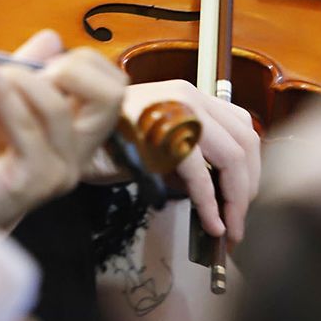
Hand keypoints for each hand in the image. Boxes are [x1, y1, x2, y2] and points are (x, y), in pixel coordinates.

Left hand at [0, 30, 125, 228]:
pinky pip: (25, 124)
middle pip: (112, 96)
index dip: (86, 62)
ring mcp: (58, 171)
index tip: (45, 62)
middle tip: (34, 68)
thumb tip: (52, 38)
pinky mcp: (33, 180)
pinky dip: (4, 91)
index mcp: (76, 134)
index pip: (115, 87)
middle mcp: (77, 155)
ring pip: (58, 107)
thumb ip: (28, 69)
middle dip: (73, 67)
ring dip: (22, 78)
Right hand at [85, 79, 260, 244]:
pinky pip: (199, 174)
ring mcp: (174, 110)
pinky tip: (209, 223)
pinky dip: (209, 204)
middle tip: (239, 221)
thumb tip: (225, 193)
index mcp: (189, 94)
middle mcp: (186, 95)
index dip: (252, 168)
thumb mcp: (160, 142)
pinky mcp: (160, 134)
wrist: (67, 139)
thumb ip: (194, 154)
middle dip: (249, 188)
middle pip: (245, 142)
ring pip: (232, 156)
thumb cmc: (110, 145)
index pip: (242, 126)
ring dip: (235, 199)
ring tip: (228, 226)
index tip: (245, 200)